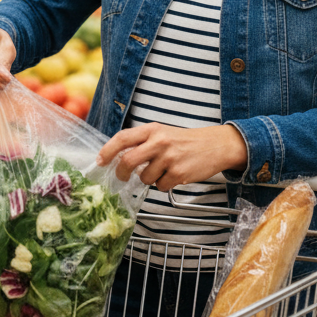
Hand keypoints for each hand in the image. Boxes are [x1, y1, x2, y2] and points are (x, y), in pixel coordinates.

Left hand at [97, 123, 247, 191]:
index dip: (107, 151)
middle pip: (128, 161)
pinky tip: (174, 175)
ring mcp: (169, 158)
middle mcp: (159, 142)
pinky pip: (160, 186)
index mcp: (152, 129)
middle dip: (120, 173)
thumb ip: (142, 141)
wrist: (216, 145)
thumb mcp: (162, 133)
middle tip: (120, 177)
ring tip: (162, 170)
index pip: (122, 138)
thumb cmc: (185, 141)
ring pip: (144, 178)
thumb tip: (117, 156)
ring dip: (149, 179)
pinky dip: (164, 185)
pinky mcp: (179, 173)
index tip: (100, 161)